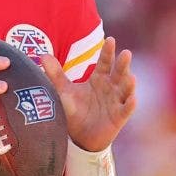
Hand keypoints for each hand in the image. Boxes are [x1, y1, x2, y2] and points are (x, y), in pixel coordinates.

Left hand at [41, 37, 136, 151]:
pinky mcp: (119, 116)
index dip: (108, 52)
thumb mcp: (64, 91)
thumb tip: (42, 55)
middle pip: (119, 73)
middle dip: (123, 64)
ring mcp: (117, 101)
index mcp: (99, 78)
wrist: (80, 136)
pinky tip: (133, 99)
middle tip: (126, 53)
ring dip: (129, 83)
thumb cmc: (75, 109)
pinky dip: (130, 104)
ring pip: (125, 89)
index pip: (105, 62)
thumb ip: (55, 74)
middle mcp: (111, 87)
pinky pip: (126, 109)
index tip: (110, 40)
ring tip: (131, 77)